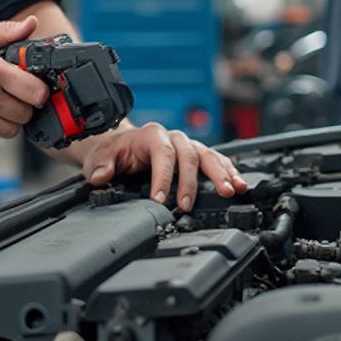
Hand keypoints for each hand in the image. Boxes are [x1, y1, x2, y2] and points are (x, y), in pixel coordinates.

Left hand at [77, 122, 247, 210]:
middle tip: (189, 205)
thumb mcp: (101, 157)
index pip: (162, 153)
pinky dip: (229, 172)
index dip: (163, 176)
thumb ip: (101, 165)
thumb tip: (101, 176)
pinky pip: (217, 160)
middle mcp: (173, 137)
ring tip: (231, 192)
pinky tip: (239, 184)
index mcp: (151, 134)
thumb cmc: (114, 151)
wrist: (121, 145)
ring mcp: (188, 145)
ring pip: (208, 156)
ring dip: (221, 174)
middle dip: (191, 182)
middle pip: (189, 155)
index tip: (160, 199)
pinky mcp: (197, 155)